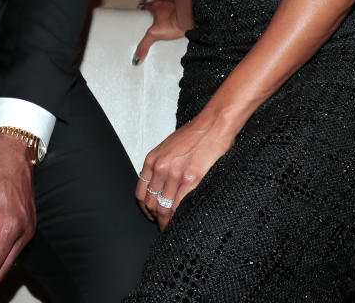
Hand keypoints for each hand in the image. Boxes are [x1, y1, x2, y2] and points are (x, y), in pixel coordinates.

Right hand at [133, 0, 187, 64]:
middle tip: (154, 21)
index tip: (142, 15)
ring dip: (166, 11)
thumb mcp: (154, 35)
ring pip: (167, 5)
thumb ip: (144, 45)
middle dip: (155, 12)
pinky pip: (178, 8)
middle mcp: (165, 2)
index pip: (146, 6)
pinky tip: (176, 20)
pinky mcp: (183, 8)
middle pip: (157, 5)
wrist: (189, 21)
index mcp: (156, 6)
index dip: (144, 11)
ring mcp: (175, 3)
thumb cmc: (174, 23)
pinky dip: (176, 13)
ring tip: (166, 21)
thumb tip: (137, 56)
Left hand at [136, 113, 235, 229]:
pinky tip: (182, 224)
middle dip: (156, 219)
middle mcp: (160, 167)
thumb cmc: (195, 134)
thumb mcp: (169, 148)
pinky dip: (178, 219)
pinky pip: (178, 206)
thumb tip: (161, 186)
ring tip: (172, 230)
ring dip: (166, 222)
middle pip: (151, 203)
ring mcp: (175, 174)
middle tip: (163, 227)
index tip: (151, 216)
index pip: (141, 193)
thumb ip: (162, 165)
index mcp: (153, 159)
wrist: (213, 125)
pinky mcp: (191, 180)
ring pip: (164, 208)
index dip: (146, 209)